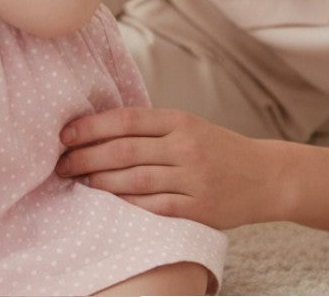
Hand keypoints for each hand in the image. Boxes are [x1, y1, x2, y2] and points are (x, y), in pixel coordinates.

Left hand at [56, 106, 276, 230]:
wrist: (268, 176)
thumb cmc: (216, 148)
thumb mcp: (187, 125)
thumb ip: (149, 127)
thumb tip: (96, 130)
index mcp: (178, 120)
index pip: (125, 119)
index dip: (90, 127)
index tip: (65, 134)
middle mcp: (185, 146)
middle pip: (124, 150)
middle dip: (86, 157)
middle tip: (61, 164)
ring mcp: (194, 178)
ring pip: (135, 180)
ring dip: (100, 182)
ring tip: (77, 182)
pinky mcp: (201, 209)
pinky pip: (156, 207)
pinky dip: (128, 205)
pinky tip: (108, 204)